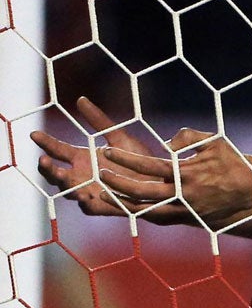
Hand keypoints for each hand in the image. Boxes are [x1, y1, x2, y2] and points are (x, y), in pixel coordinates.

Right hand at [30, 98, 162, 217]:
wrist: (161, 182)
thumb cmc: (139, 159)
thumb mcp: (119, 137)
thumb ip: (100, 121)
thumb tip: (80, 99)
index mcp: (82, 158)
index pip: (57, 149)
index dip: (45, 142)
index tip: (35, 134)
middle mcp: (81, 175)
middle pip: (55, 172)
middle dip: (47, 167)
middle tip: (44, 159)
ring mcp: (89, 191)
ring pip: (68, 190)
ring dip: (63, 183)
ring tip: (62, 175)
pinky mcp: (103, 206)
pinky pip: (89, 207)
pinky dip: (84, 203)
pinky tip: (83, 197)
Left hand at [99, 127, 251, 223]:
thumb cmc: (235, 160)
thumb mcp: (213, 140)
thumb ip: (186, 137)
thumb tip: (165, 144)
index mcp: (188, 173)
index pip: (150, 166)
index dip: (127, 160)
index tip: (108, 152)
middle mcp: (186, 194)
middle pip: (144, 191)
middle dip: (119, 183)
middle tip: (100, 174)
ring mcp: (188, 210)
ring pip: (149, 210)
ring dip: (125, 203)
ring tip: (104, 196)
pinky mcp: (192, 219)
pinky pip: (161, 218)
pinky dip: (142, 213)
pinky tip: (128, 208)